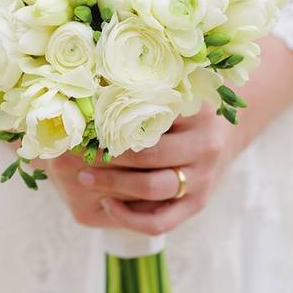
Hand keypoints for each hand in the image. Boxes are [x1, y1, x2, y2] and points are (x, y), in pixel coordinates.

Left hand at [45, 36, 292, 234]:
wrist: (222, 137)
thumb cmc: (179, 109)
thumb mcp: (171, 86)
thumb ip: (139, 82)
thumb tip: (82, 72)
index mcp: (197, 110)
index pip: (153, 116)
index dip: (113, 119)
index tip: (81, 119)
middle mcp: (205, 145)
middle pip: (149, 155)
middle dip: (106, 156)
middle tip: (70, 153)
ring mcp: (203, 178)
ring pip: (153, 188)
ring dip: (112, 184)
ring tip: (82, 177)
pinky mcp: (196, 205)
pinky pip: (161, 220)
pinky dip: (130, 216)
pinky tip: (106, 204)